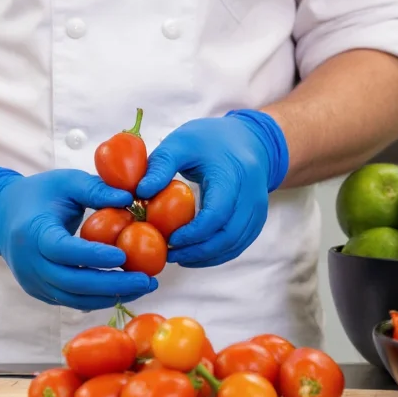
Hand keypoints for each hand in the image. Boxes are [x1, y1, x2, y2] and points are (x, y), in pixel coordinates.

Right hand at [0, 167, 157, 309]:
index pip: (63, 250)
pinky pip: (71, 300)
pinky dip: (98, 298)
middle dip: (113, 285)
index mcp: (32, 233)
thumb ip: (96, 188)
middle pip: (73, 282)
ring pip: (74, 298)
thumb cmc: (39, 193)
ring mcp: (33, 282)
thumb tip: (130, 199)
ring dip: (110, 296)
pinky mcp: (39, 292)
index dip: (93, 255)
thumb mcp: (65, 181)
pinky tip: (124, 290)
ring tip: (142, 287)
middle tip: (147, 280)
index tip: (124, 255)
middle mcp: (30, 263)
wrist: (1, 215)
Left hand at [136, 109, 288, 267]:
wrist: (249, 139)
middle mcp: (251, 195)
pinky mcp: (257, 219)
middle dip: (197, 251)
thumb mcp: (181, 143)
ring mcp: (258, 209)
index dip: (193, 233)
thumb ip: (160, 166)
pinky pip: (239, 244)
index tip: (169, 240)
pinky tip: (195, 255)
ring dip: (207, 257)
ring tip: (179, 257)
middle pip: (228, 236)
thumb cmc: (209, 140)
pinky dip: (218, 254)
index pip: (217, 214)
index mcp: (233, 176)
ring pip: (235, 245)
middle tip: (169, 255)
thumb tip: (139, 193)